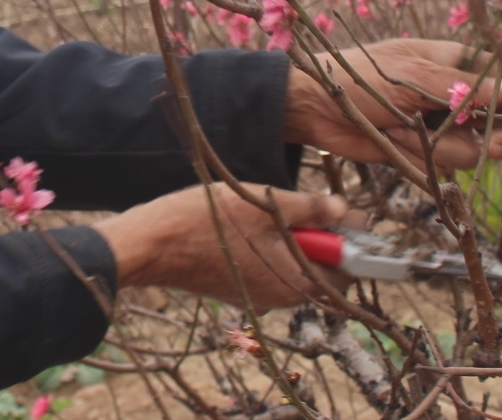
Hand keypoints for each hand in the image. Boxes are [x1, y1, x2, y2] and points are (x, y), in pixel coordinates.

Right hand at [94, 184, 350, 310]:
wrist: (152, 245)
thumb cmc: (207, 223)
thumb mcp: (266, 205)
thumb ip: (311, 209)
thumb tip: (344, 210)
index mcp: (295, 283)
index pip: (346, 269)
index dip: (349, 238)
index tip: (342, 209)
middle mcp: (281, 297)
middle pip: (320, 268)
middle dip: (319, 235)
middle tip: (307, 204)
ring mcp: (258, 295)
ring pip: (292, 265)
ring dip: (292, 238)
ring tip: (272, 208)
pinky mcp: (239, 288)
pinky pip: (269, 268)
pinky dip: (270, 246)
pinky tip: (251, 222)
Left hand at [283, 37, 501, 168]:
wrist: (316, 106)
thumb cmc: (361, 75)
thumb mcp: (415, 76)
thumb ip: (466, 87)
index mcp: (459, 61)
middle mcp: (458, 94)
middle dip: (501, 137)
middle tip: (495, 148)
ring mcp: (445, 125)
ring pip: (477, 149)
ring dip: (446, 146)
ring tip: (404, 130)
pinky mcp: (428, 151)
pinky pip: (446, 164)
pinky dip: (424, 156)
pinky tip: (395, 139)